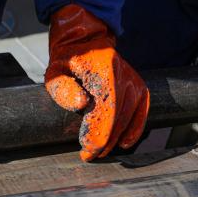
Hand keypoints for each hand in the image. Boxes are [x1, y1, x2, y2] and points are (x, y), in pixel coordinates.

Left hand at [44, 4, 149, 161]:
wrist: (85, 41)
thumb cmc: (66, 60)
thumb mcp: (55, 72)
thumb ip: (63, 89)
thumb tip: (81, 104)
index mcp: (102, 70)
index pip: (106, 108)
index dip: (98, 133)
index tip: (86, 151)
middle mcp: (122, 74)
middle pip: (118, 115)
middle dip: (105, 141)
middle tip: (90, 155)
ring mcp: (133, 79)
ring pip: (130, 116)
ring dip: (116, 138)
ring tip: (101, 151)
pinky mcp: (138, 85)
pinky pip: (142, 110)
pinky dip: (135, 128)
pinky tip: (125, 142)